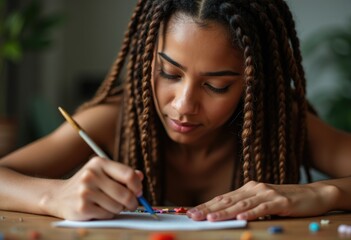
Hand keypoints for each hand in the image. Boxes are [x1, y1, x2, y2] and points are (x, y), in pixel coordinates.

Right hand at [41, 157, 143, 219]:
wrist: (59, 196)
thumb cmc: (88, 184)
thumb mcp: (103, 173)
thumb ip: (122, 174)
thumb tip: (140, 177)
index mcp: (99, 163)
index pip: (128, 174)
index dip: (137, 186)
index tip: (138, 192)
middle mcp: (91, 175)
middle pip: (125, 193)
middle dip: (132, 202)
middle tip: (132, 204)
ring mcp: (85, 191)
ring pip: (117, 206)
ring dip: (119, 209)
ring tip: (111, 204)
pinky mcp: (82, 207)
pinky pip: (107, 215)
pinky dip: (108, 214)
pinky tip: (100, 209)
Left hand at [187, 180, 337, 220]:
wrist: (312, 194)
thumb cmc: (285, 200)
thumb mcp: (262, 201)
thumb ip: (245, 205)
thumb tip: (224, 213)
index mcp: (248, 189)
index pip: (223, 198)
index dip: (206, 205)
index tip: (192, 212)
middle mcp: (254, 189)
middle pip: (228, 200)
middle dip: (208, 209)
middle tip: (193, 216)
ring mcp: (267, 194)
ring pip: (242, 204)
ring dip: (225, 212)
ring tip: (211, 218)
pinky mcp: (280, 201)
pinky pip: (263, 208)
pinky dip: (251, 213)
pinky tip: (241, 217)